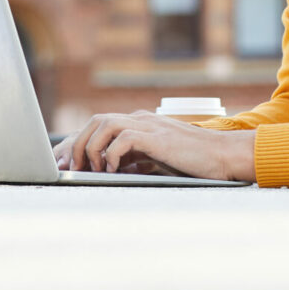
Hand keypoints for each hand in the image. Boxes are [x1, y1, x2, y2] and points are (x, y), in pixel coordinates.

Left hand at [53, 111, 254, 182]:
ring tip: (90, 170)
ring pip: (105, 124)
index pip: (98, 125)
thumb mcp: (157, 160)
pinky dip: (113, 153)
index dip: (78, 142)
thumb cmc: (193, 161)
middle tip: (72, 169)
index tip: (64, 164)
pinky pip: (125, 138)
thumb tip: (112, 170)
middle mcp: (141, 119)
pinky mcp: (158, 138)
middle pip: (95, 121)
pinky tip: (113, 170)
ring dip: (91, 147)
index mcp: (139, 123)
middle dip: (78, 145)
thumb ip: (136, 159)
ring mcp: (149, 126)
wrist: (224, 156)